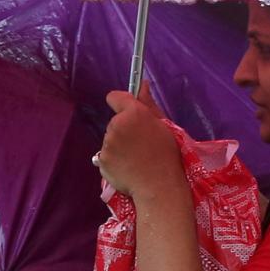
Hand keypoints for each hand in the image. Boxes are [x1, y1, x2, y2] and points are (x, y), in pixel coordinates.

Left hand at [96, 86, 185, 200]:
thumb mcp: (165, 127)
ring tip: (137, 159)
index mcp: (134, 114)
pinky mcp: (101, 159)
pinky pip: (106, 156)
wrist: (159, 187)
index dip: (121, 103)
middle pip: (115, 121)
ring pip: (111, 139)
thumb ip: (149, 105)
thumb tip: (142, 84)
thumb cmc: (168, 156)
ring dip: (120, 146)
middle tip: (142, 145)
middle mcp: (117, 125)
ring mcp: (107, 143)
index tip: (129, 113)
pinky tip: (129, 168)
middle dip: (125, 129)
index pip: (115, 97)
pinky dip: (115, 161)